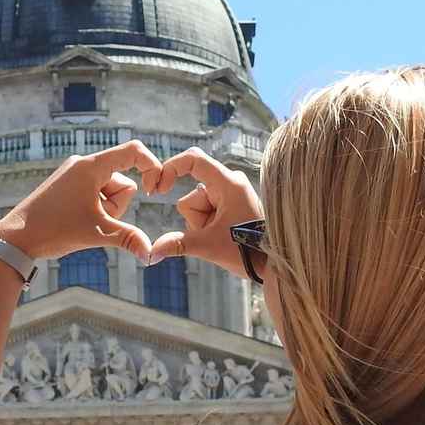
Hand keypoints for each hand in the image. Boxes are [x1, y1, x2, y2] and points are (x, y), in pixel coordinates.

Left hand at [0, 140, 162, 262]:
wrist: (16, 238)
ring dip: (105, 210)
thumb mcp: (97, 234)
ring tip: (81, 222)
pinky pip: (94, 195)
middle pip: (123, 181)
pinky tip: (75, 222)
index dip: (151, 167)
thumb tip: (150, 254)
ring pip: (109, 192)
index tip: (155, 191)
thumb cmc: (54, 230)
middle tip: (94, 220)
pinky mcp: (67, 186)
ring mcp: (73, 174)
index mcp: (91, 166)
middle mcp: (82, 164)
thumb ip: (129, 239)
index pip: (133, 151)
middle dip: (117, 206)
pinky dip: (94, 210)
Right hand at [146, 148, 263, 276]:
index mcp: (228, 184)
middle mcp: (231, 183)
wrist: (272, 265)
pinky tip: (224, 236)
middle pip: (192, 195)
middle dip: (195, 218)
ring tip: (223, 237)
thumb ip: (178, 244)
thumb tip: (152, 252)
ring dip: (202, 225)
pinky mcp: (231, 203)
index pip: (193, 159)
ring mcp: (231, 193)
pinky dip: (208, 226)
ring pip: (197, 206)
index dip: (171, 168)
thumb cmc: (248, 253)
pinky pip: (207, 211)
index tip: (158, 188)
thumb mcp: (209, 247)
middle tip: (214, 234)